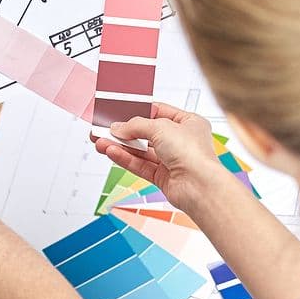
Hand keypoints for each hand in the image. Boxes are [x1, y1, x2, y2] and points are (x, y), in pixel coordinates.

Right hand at [91, 102, 230, 214]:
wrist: (199, 187)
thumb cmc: (193, 153)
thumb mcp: (160, 127)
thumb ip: (136, 126)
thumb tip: (119, 127)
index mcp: (189, 123)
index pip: (159, 112)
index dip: (138, 112)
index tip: (119, 112)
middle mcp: (182, 142)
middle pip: (147, 134)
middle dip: (124, 132)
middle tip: (103, 129)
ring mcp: (173, 161)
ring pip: (141, 152)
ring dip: (120, 146)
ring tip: (100, 141)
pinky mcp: (164, 178)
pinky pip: (141, 166)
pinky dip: (125, 159)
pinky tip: (110, 152)